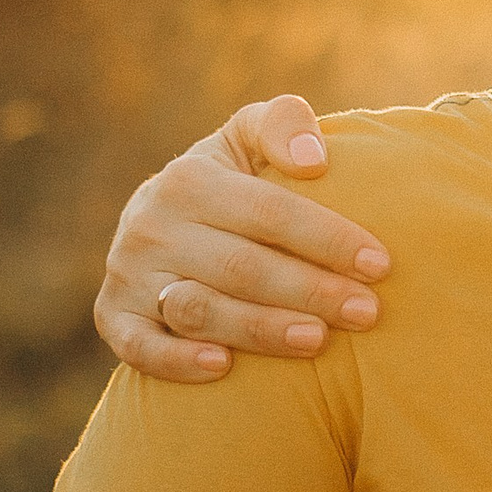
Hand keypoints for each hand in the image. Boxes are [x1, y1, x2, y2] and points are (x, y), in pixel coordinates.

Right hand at [96, 97, 390, 380]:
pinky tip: (223, 367)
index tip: (379, 264)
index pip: (268, 211)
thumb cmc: (230, 184)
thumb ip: (283, 124)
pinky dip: (177, 361)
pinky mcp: (112, 317)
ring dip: (259, 328)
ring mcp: (127, 274)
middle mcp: (150, 224)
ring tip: (317, 340)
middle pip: (240, 266)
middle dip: (309, 291)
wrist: (163, 225)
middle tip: (366, 312)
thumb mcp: (249, 141)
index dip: (326, 238)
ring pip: (196, 309)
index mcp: (188, 179)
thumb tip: (313, 160)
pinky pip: (139, 348)